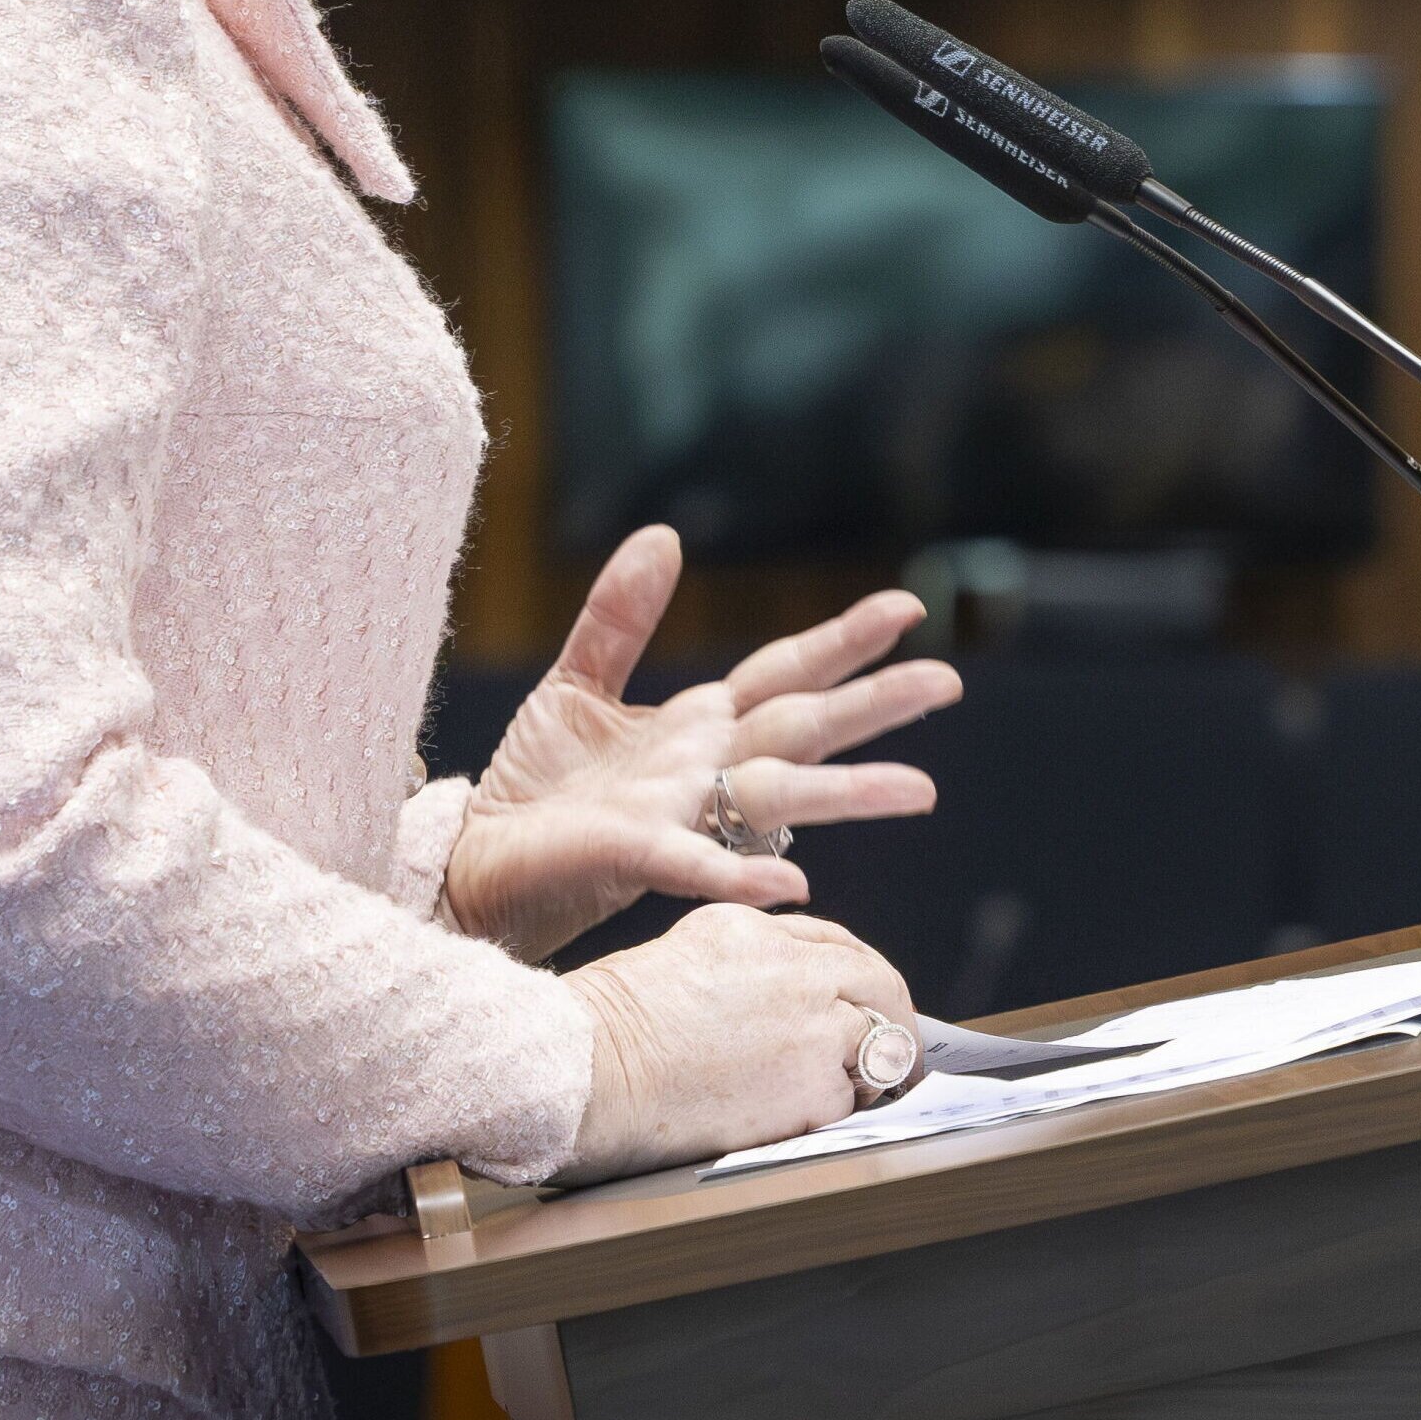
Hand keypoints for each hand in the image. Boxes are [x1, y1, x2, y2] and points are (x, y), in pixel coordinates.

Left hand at [441, 527, 961, 961]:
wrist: (474, 862)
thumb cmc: (533, 787)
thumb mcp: (576, 682)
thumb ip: (622, 616)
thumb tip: (666, 536)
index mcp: (700, 726)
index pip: (787, 675)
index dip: (844, 642)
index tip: (906, 609)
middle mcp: (706, 771)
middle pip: (805, 728)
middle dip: (875, 705)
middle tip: (946, 683)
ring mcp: (680, 816)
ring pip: (778, 796)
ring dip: (848, 793)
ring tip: (920, 790)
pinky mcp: (634, 857)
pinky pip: (697, 864)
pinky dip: (743, 871)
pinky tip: (792, 884)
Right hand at [555, 906, 918, 1182]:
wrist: (583, 1074)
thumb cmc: (603, 1032)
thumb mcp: (678, 960)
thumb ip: (742, 965)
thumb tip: (790, 992)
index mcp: (750, 927)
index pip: (834, 942)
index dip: (858, 977)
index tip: (868, 1001)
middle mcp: (791, 966)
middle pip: (879, 982)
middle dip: (895, 1016)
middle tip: (898, 1048)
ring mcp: (810, 1022)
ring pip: (880, 1039)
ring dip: (876, 1066)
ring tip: (864, 1090)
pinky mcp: (813, 1081)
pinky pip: (854, 1095)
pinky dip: (844, 1107)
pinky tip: (814, 1115)